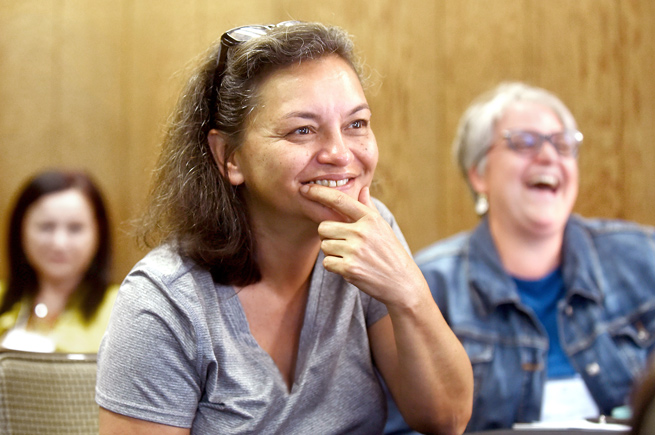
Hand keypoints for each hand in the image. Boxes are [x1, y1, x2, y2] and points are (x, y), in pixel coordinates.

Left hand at [299, 184, 423, 305]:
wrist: (402, 283)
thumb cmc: (391, 253)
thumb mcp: (383, 228)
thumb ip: (369, 208)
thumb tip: (363, 189)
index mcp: (370, 219)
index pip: (340, 200)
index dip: (320, 193)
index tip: (306, 189)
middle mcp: (362, 232)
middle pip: (323, 227)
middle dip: (328, 236)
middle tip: (342, 243)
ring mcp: (355, 250)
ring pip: (324, 246)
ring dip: (332, 252)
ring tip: (350, 256)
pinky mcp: (349, 268)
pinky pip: (327, 262)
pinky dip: (334, 266)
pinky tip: (350, 267)